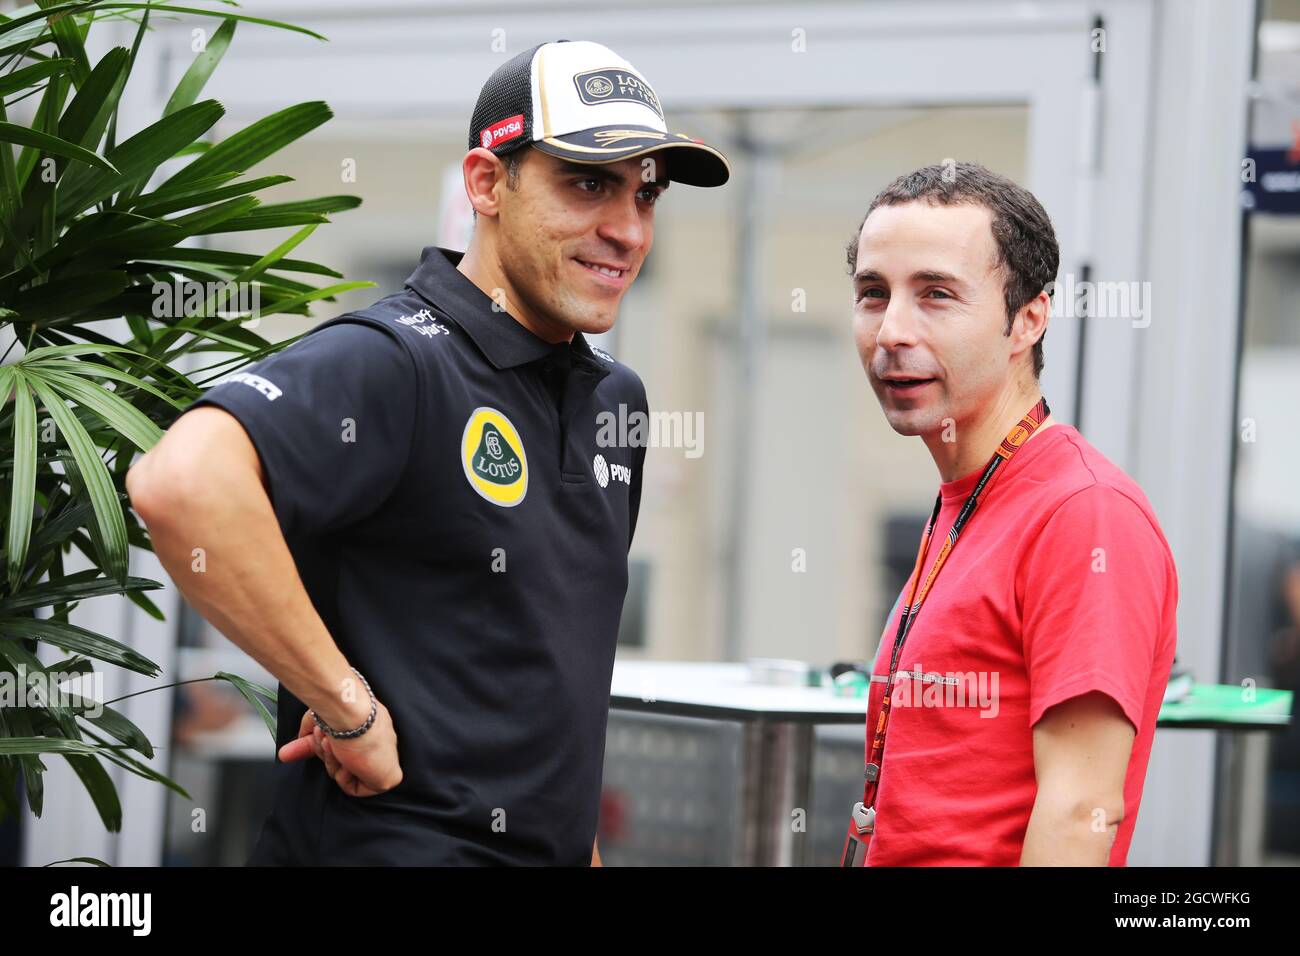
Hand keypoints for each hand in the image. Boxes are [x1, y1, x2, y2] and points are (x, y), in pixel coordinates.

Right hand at [277, 701, 402, 796]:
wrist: (351, 716)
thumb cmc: (339, 711)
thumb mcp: (316, 722)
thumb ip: (306, 736)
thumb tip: (290, 748)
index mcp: (365, 728)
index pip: (340, 745)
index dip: (317, 747)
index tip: (290, 751)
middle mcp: (375, 743)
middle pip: (340, 760)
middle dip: (322, 752)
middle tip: (322, 740)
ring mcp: (383, 760)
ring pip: (345, 773)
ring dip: (332, 761)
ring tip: (333, 744)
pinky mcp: (387, 778)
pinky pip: (356, 788)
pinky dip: (345, 777)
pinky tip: (347, 760)